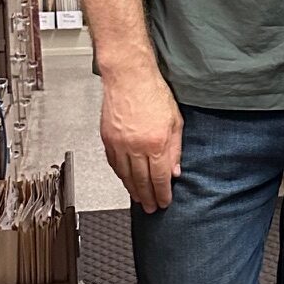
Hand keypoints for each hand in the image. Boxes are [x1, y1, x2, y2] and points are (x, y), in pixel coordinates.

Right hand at [100, 67, 182, 213]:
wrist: (129, 76)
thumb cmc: (153, 92)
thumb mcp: (176, 121)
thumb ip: (176, 149)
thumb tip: (175, 171)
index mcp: (156, 143)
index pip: (160, 178)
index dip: (162, 193)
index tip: (164, 202)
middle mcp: (136, 146)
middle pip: (141, 180)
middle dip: (147, 197)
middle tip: (150, 207)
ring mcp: (119, 143)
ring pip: (125, 175)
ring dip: (132, 189)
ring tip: (138, 198)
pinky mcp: (107, 138)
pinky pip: (113, 163)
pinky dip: (120, 174)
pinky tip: (125, 180)